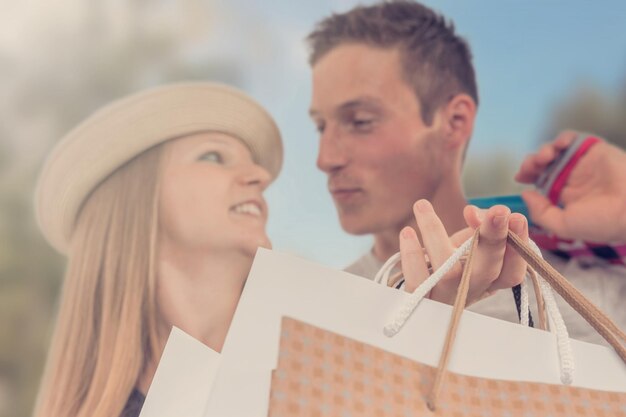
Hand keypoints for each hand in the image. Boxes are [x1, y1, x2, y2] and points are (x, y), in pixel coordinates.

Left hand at [399, 199, 527, 304]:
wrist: (417, 291)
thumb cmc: (449, 261)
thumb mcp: (469, 242)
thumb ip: (479, 225)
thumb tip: (473, 213)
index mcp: (490, 281)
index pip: (513, 271)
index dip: (519, 247)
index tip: (517, 217)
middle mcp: (472, 292)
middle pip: (488, 271)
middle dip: (494, 238)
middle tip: (497, 210)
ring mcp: (446, 300)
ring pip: (449, 272)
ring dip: (436, 233)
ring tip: (421, 204)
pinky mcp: (420, 302)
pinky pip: (417, 282)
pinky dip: (412, 255)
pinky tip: (407, 232)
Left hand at [516, 130, 625, 241]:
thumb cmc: (602, 222)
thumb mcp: (564, 225)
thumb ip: (541, 212)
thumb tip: (525, 193)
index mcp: (565, 195)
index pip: (539, 180)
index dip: (527, 175)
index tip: (520, 177)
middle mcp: (573, 177)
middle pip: (543, 163)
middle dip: (532, 162)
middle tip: (531, 166)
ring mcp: (584, 162)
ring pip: (555, 150)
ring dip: (544, 150)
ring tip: (544, 158)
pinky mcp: (595, 150)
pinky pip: (575, 138)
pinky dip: (563, 138)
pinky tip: (558, 146)